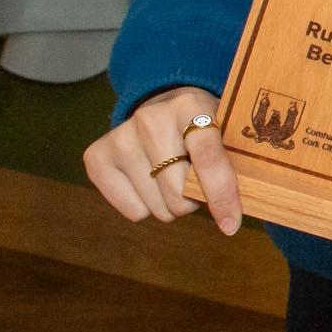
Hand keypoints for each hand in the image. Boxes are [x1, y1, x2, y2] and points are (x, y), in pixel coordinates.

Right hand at [83, 85, 238, 233]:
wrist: (161, 107)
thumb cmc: (204, 128)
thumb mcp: (226, 132)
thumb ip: (235, 163)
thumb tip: (235, 215)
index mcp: (191, 105)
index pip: (208, 158)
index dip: (221, 195)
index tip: (230, 225)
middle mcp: (150, 118)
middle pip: (178, 192)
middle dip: (194, 200)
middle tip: (196, 183)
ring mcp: (119, 137)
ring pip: (157, 207)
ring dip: (171, 204)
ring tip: (173, 178)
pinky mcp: (96, 157)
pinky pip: (133, 211)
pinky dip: (147, 207)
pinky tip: (150, 181)